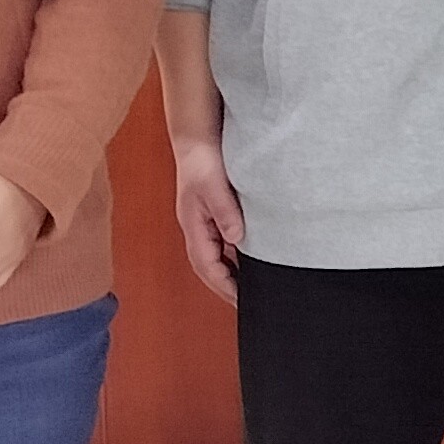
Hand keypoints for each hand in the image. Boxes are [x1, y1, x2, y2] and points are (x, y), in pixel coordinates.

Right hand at [172, 138, 245, 302]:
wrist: (198, 141)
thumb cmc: (203, 161)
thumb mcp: (214, 186)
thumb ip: (225, 212)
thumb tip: (237, 239)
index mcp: (193, 226)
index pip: (206, 265)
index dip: (223, 284)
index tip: (240, 299)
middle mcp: (196, 229)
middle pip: (207, 267)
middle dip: (224, 286)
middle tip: (246, 302)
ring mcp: (203, 223)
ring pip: (214, 257)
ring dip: (229, 273)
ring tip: (250, 287)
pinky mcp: (212, 215)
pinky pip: (221, 243)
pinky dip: (233, 256)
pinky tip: (250, 258)